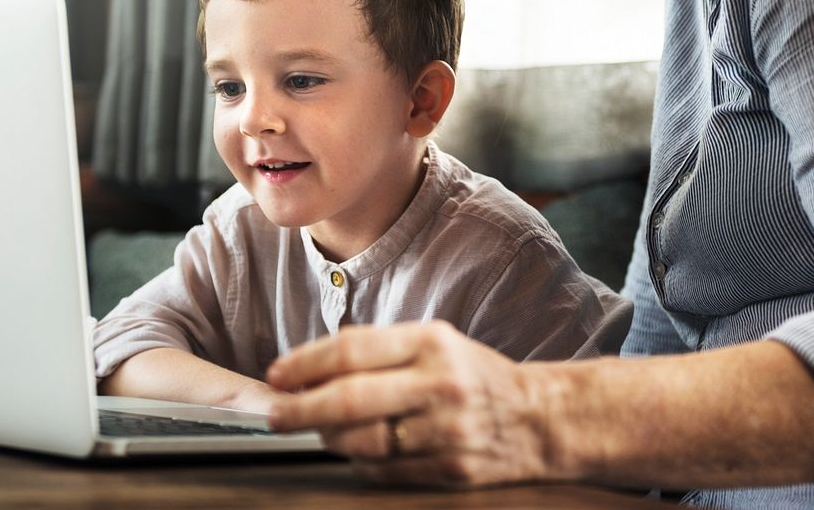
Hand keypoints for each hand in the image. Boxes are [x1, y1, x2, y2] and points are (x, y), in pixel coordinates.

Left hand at [266, 321, 562, 485]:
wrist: (540, 419)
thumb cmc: (474, 375)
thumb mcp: (435, 342)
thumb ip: (379, 348)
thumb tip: (312, 364)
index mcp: (432, 342)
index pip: (353, 349)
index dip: (306, 363)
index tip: (277, 375)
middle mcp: (440, 383)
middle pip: (350, 399)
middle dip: (301, 409)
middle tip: (274, 415)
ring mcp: (446, 430)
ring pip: (363, 441)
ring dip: (328, 439)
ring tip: (317, 431)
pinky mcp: (451, 469)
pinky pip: (386, 471)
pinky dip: (360, 462)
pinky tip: (354, 451)